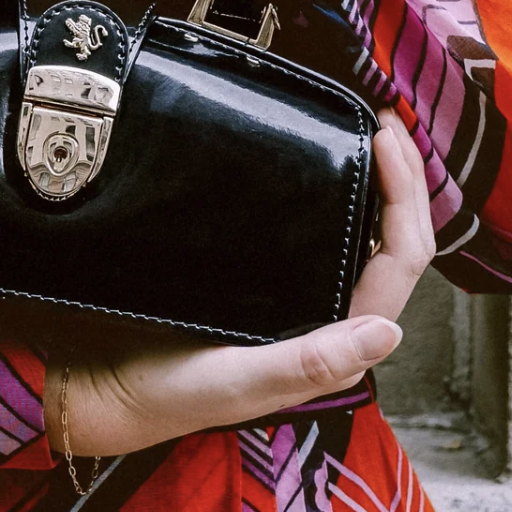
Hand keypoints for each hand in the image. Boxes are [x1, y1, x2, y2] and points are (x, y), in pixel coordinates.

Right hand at [48, 109, 433, 456]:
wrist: (106, 385)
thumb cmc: (171, 392)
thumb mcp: (238, 380)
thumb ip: (308, 363)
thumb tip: (388, 331)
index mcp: (337, 343)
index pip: (399, 262)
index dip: (405, 199)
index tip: (381, 138)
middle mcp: (330, 318)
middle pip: (393, 242)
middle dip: (403, 180)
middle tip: (385, 119)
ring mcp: (301, 298)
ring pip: (364, 236)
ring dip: (376, 184)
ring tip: (368, 131)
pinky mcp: (268, 282)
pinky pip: (321, 234)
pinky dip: (335, 195)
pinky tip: (322, 165)